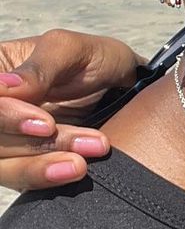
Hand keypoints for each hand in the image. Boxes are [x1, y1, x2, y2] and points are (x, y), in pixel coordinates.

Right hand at [0, 31, 139, 190]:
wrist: (126, 90)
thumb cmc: (95, 61)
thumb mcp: (71, 50)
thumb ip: (38, 67)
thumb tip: (4, 86)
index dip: (5, 115)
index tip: (44, 121)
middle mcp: (0, 108)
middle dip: (26, 138)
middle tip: (57, 129)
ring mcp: (8, 139)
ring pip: (4, 163)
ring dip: (40, 161)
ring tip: (83, 156)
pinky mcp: (25, 163)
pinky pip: (23, 178)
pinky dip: (47, 175)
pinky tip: (75, 169)